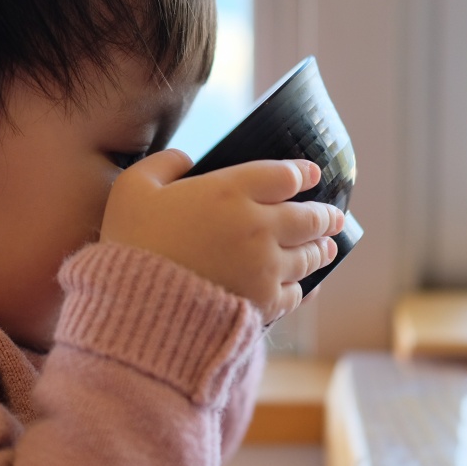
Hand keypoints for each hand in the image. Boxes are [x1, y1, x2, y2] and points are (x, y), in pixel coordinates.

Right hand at [100, 149, 343, 323]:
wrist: (136, 305)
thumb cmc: (131, 242)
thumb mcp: (133, 187)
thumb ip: (164, 163)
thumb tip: (187, 160)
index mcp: (230, 191)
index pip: (285, 175)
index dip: (303, 173)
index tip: (311, 174)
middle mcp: (258, 225)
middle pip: (309, 216)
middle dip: (325, 214)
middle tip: (334, 216)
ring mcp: (265, 266)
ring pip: (309, 255)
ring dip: (321, 249)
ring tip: (326, 248)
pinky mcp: (262, 302)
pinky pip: (294, 293)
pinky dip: (300, 287)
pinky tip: (301, 287)